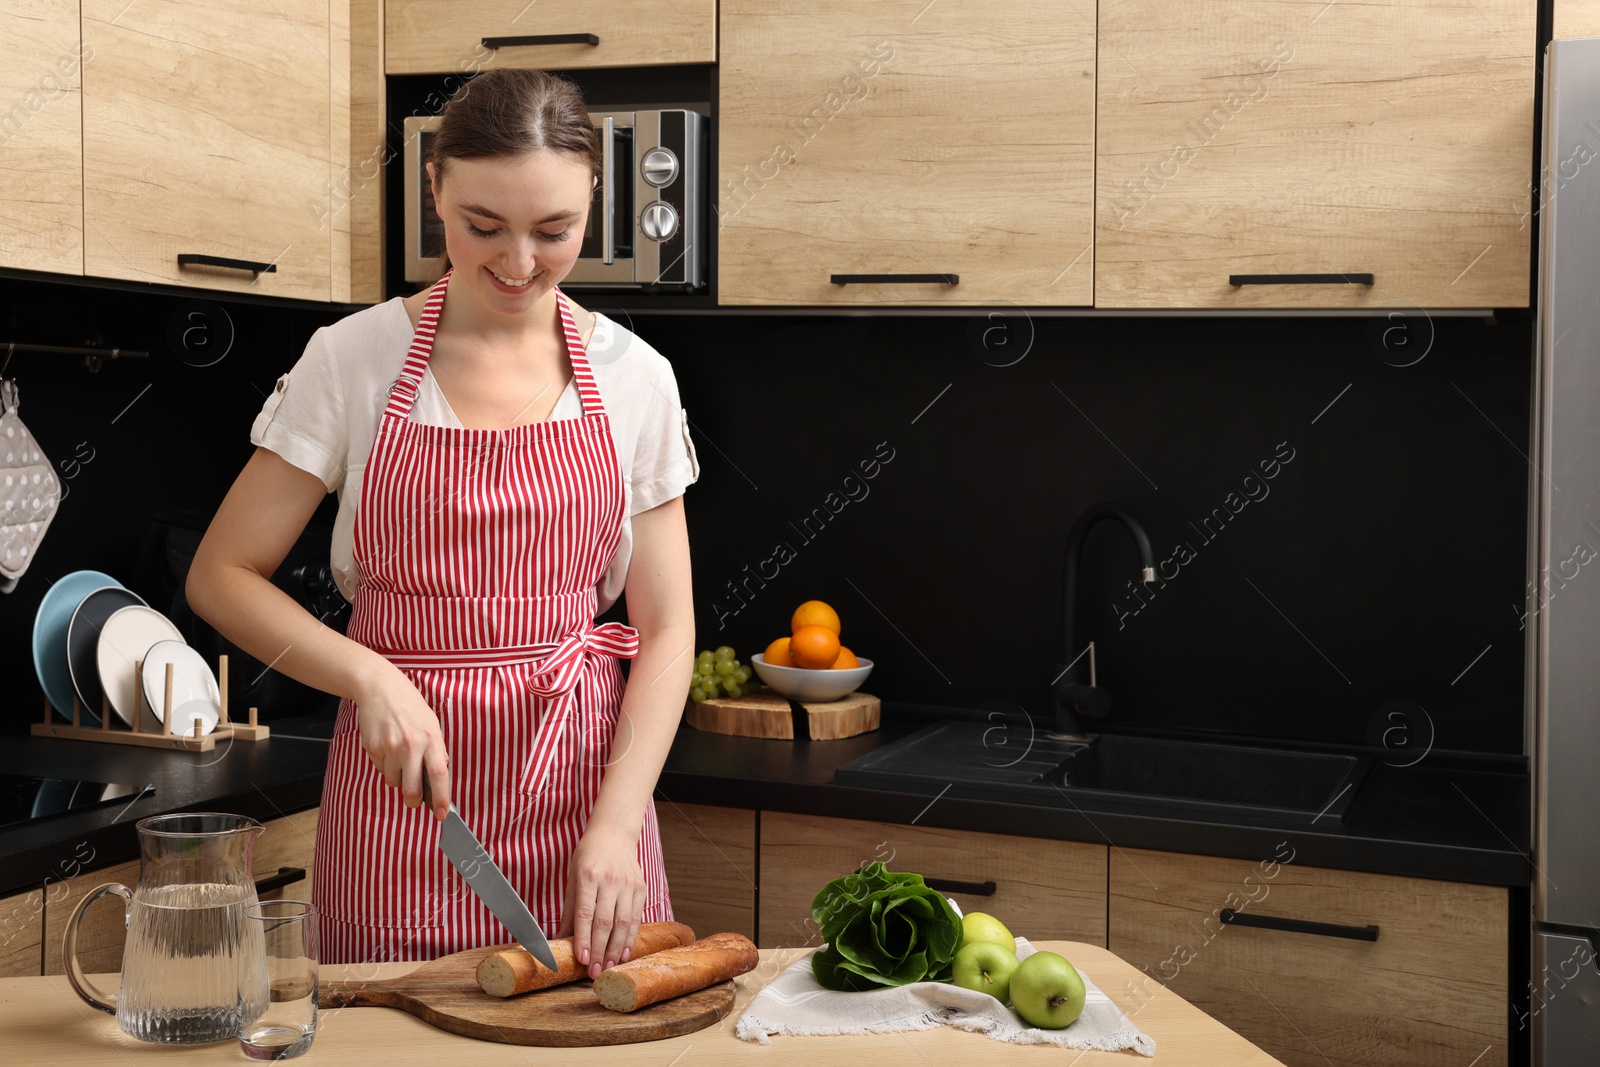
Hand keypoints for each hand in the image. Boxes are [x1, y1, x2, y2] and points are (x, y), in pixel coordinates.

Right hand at [353, 664, 450, 820]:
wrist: (381, 689)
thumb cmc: (410, 707)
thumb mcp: (432, 724)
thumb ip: (437, 749)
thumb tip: (440, 775)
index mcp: (431, 739)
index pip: (440, 774)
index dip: (442, 797)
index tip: (442, 814)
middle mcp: (411, 745)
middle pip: (412, 788)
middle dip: (413, 801)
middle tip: (414, 801)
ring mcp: (390, 747)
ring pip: (393, 781)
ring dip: (396, 777)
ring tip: (399, 756)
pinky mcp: (372, 748)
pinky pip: (380, 769)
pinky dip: (384, 765)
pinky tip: (387, 746)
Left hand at [561, 828, 644, 978]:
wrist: (614, 833)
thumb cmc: (588, 856)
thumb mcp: (573, 877)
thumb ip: (570, 910)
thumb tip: (561, 940)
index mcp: (588, 875)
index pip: (586, 913)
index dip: (584, 938)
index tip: (582, 959)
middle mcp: (610, 880)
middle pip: (606, 922)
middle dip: (599, 950)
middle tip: (594, 972)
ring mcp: (628, 884)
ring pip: (623, 923)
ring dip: (615, 949)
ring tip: (608, 967)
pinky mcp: (640, 888)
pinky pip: (636, 918)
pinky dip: (630, 938)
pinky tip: (624, 953)